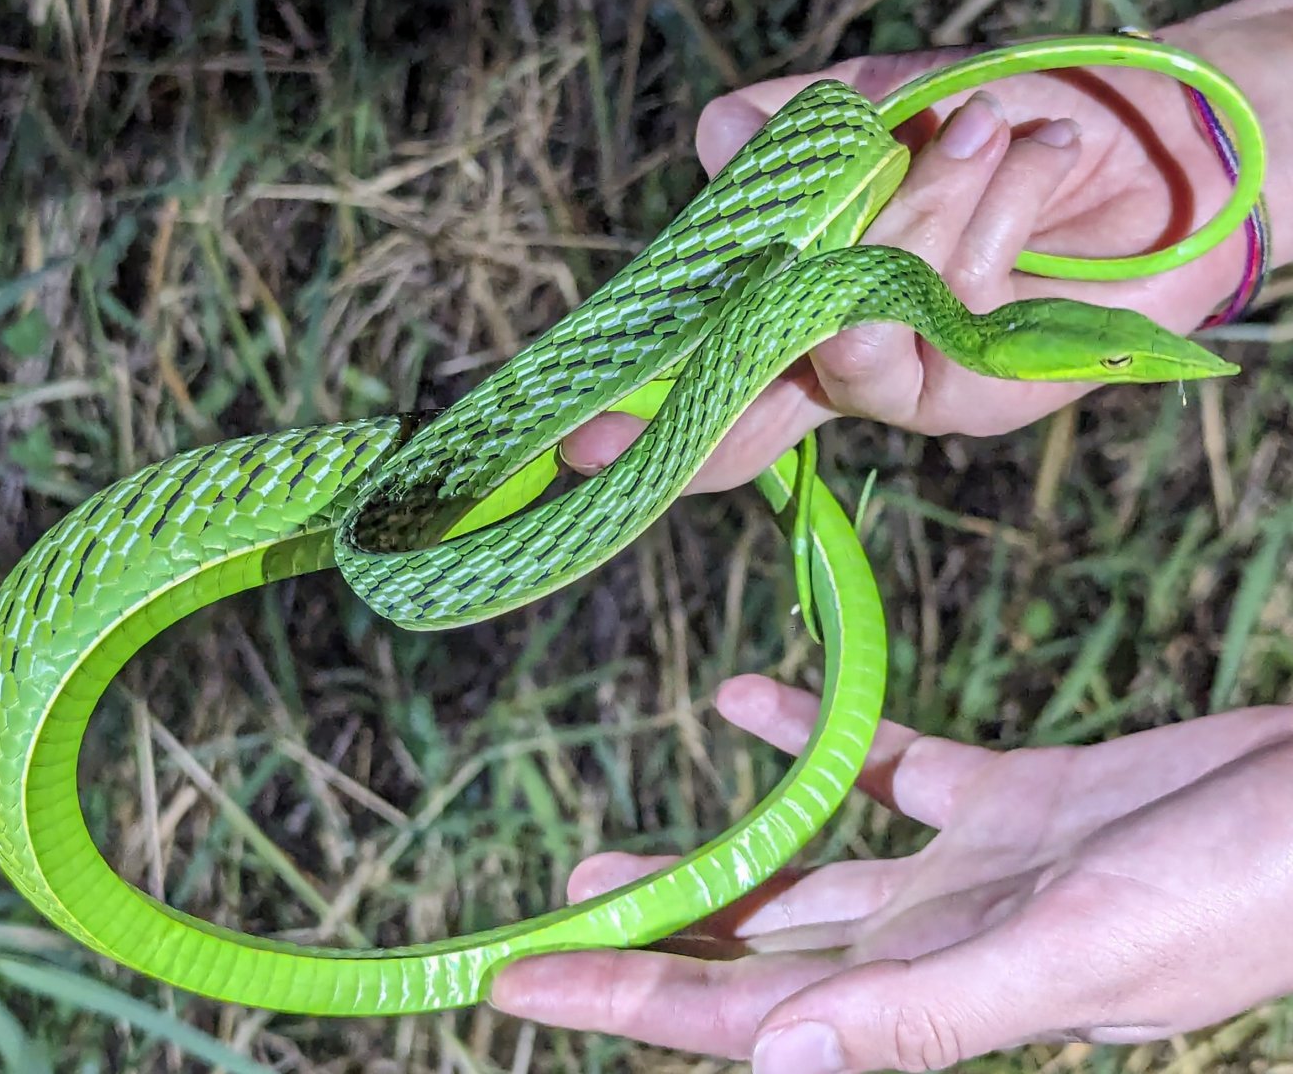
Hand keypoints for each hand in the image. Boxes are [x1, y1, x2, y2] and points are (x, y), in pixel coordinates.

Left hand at [490, 675, 1292, 1071]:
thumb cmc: (1233, 889)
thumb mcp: (1076, 949)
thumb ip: (929, 1010)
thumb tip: (775, 1060)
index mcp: (931, 993)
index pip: (738, 1009)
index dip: (623, 995)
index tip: (513, 979)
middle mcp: (935, 941)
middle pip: (752, 949)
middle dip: (647, 942)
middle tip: (547, 917)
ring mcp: (972, 871)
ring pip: (805, 871)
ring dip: (711, 860)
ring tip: (607, 853)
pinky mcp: (1011, 798)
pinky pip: (888, 768)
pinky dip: (818, 737)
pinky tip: (746, 697)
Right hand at [563, 30, 1252, 489]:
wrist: (1159, 148)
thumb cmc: (1011, 124)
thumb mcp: (893, 103)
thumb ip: (804, 128)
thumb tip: (712, 137)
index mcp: (795, 293)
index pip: (700, 362)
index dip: (639, 407)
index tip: (575, 435)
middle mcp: (833, 354)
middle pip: (740, 416)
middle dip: (687, 415)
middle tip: (629, 403)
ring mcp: (901, 382)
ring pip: (845, 326)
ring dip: (915, 210)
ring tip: (984, 124)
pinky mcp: (972, 396)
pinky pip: (935, 312)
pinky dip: (975, 213)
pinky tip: (1020, 147)